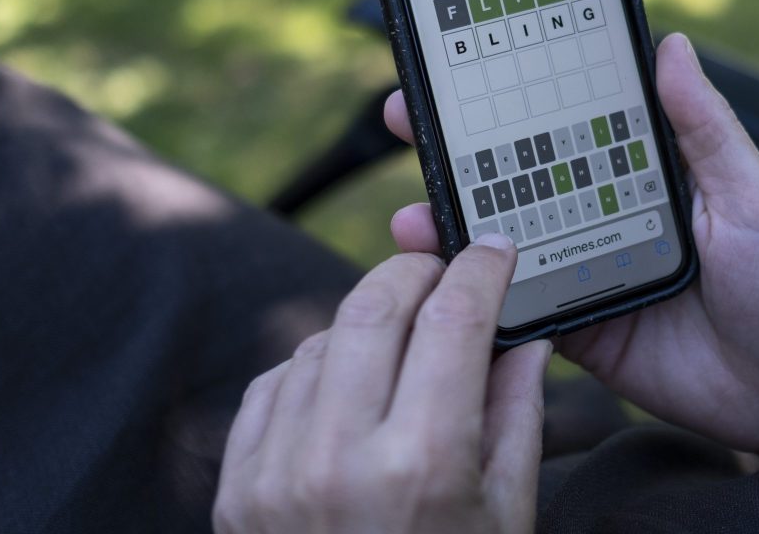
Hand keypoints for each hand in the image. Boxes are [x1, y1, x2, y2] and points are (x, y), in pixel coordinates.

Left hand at [214, 234, 551, 533]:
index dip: (480, 271)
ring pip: (323, 340)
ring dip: (368, 324)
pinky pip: (273, 384)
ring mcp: (276, 474)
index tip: (493, 251)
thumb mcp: (506, 515)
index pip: (455, 322)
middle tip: (443, 272)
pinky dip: (315, 368)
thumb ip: (516, 413)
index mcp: (423, 466)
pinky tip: (348, 389)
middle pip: (376, 308)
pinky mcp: (235, 490)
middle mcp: (340, 461)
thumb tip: (523, 332)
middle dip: (415, 273)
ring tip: (404, 345)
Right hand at [384, 33, 758, 457]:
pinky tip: (435, 288)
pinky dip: (473, 301)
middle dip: (457, 147)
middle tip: (405, 118)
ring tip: (410, 214)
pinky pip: (514, 312)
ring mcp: (582, 272)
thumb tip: (672, 45)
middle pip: (518, 174)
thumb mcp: (752, 197)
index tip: (465, 62)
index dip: (518, 91)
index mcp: (642, 173)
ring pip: (503, 242)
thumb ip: (705, 129)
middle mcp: (602, 214)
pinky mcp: (574, 331)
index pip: (569, 120)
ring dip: (451, 224)